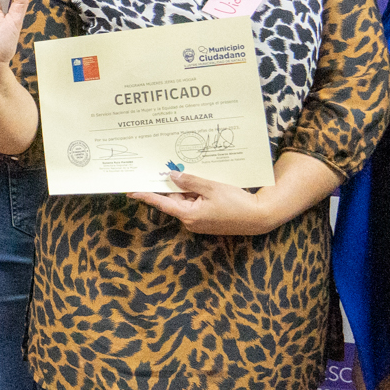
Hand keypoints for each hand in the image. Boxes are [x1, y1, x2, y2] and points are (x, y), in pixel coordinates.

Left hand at [130, 170, 277, 236]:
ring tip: (185, 170)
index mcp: (189, 215)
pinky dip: (194, 192)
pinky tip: (199, 180)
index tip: (130, 191)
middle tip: (162, 167)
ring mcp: (199, 221)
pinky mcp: (207, 219)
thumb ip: (190, 181)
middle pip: (174, 199)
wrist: (258, 217)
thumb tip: (171, 176)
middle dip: (170, 184)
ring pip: (185, 200)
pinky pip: (195, 203)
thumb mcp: (212, 187)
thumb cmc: (236, 203)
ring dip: (185, 187)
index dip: (145, 195)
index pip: (161, 203)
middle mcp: (190, 220)